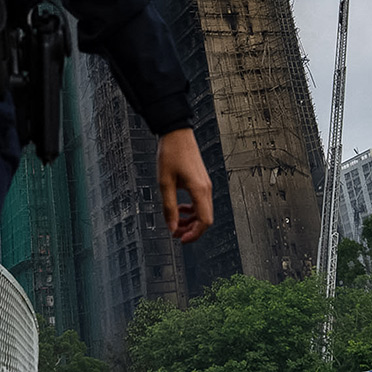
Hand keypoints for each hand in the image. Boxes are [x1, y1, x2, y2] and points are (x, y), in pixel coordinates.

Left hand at [157, 127, 212, 243]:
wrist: (176, 132)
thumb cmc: (171, 153)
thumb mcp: (165, 182)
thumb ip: (168, 207)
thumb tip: (171, 226)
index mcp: (199, 190)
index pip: (204, 221)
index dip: (194, 234)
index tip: (180, 239)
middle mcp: (206, 188)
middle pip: (205, 219)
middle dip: (191, 229)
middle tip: (175, 233)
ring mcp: (205, 184)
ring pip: (203, 211)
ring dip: (190, 220)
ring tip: (175, 221)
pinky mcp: (201, 180)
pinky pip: (200, 202)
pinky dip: (191, 209)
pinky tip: (179, 207)